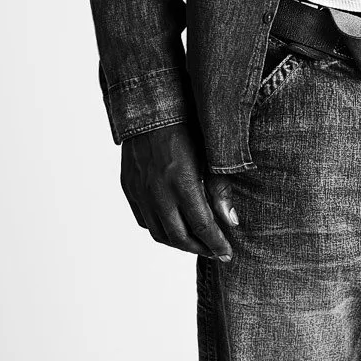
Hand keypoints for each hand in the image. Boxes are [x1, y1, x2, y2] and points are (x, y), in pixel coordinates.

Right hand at [120, 121, 237, 260]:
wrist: (150, 105)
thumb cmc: (186, 125)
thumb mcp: (210, 153)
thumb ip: (220, 189)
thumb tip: (232, 221)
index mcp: (181, 182)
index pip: (202, 227)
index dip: (217, 244)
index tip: (228, 254)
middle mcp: (157, 191)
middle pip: (179, 237)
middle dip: (199, 248)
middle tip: (214, 251)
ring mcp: (139, 190)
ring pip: (159, 233)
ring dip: (179, 243)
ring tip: (196, 242)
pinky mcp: (128, 186)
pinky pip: (143, 219)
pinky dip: (159, 229)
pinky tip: (173, 225)